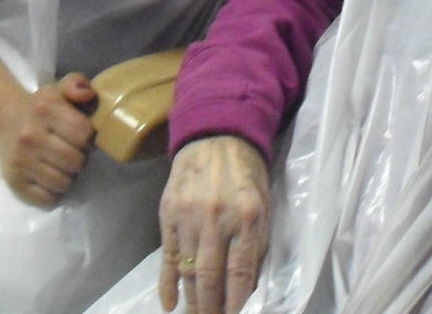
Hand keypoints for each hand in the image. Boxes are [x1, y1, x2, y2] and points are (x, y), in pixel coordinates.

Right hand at [0, 72, 96, 207]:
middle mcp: (30, 135)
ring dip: (69, 177)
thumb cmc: (41, 108)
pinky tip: (52, 178)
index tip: (83, 137)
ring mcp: (20, 161)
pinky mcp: (14, 182)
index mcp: (45, 109)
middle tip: (74, 153)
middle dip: (81, 159)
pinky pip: (48, 199)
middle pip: (76, 161)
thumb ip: (76, 84)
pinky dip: (55, 192)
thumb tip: (88, 93)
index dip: (89, 138)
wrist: (4, 123)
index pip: (83, 133)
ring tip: (63, 165)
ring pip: (64, 182)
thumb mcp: (59, 89)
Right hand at [159, 135, 270, 313]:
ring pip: (188, 270)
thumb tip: (249, 285)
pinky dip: (167, 283)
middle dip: (212, 307)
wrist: (216, 134)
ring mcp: (189, 215)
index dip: (237, 301)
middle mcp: (217, 218)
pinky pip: (167, 256)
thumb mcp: (264, 202)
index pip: (241, 271)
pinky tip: (169, 304)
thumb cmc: (247, 172)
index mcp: (248, 215)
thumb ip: (258, 241)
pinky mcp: (168, 212)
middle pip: (211, 276)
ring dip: (192, 300)